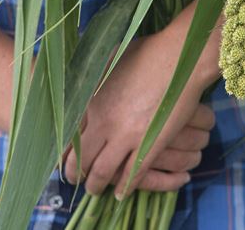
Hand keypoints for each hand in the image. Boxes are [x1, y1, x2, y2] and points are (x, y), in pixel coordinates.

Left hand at [62, 30, 215, 197]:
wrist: (181, 55)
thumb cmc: (148, 52)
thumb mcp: (110, 60)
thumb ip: (94, 76)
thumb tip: (81, 77)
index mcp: (92, 101)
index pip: (67, 137)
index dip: (63, 151)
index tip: (63, 157)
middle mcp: (104, 122)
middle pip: (80, 161)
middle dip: (76, 175)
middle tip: (77, 179)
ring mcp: (128, 134)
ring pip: (103, 172)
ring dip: (97, 185)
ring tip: (97, 189)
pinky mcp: (152, 143)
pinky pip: (134, 174)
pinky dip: (125, 187)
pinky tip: (122, 192)